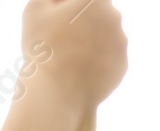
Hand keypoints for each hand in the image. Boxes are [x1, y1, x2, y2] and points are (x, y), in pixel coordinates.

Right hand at [22, 0, 128, 117]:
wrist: (57, 92)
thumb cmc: (42, 46)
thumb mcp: (36, 7)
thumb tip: (63, 2)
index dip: (69, 5)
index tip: (58, 17)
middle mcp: (115, 18)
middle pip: (97, 13)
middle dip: (82, 20)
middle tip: (61, 37)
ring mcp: (121, 43)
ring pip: (105, 35)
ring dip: (91, 40)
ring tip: (70, 55)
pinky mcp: (122, 65)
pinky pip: (108, 57)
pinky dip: (97, 60)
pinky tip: (80, 68)